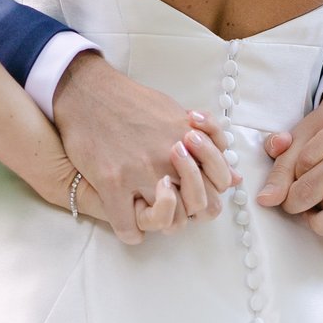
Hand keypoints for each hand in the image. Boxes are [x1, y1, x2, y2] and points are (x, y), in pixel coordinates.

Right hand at [54, 52, 235, 243]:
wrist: (87, 91)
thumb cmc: (132, 101)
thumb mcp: (176, 114)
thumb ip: (208, 144)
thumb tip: (235, 178)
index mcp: (189, 140)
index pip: (220, 183)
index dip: (211, 191)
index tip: (194, 188)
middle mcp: (169, 158)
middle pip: (199, 207)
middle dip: (191, 210)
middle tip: (173, 201)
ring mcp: (140, 172)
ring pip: (169, 221)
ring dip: (162, 221)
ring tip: (151, 210)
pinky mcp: (111, 182)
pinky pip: (129, 228)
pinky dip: (132, 232)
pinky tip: (128, 218)